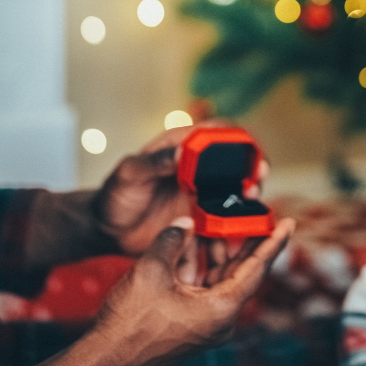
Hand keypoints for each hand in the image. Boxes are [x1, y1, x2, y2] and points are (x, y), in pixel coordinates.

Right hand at [29, 216, 295, 365]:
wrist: (105, 357)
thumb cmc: (130, 321)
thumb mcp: (151, 270)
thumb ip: (173, 240)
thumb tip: (186, 223)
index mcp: (222, 309)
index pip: (257, 269)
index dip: (273, 243)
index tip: (290, 223)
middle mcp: (220, 318)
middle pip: (241, 271)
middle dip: (244, 241)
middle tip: (254, 213)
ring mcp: (205, 321)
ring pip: (220, 277)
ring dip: (216, 250)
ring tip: (218, 218)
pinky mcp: (189, 321)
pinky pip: (202, 286)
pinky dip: (198, 264)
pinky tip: (191, 239)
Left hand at [95, 121, 268, 255]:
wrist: (109, 228)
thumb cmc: (115, 193)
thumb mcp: (129, 173)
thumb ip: (155, 161)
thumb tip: (183, 152)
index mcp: (183, 146)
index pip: (218, 132)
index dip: (238, 138)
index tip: (248, 150)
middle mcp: (199, 167)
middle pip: (236, 162)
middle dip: (252, 169)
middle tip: (256, 181)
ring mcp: (203, 193)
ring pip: (236, 192)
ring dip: (247, 198)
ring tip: (248, 206)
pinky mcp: (203, 218)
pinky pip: (225, 219)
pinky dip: (234, 225)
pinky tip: (234, 233)